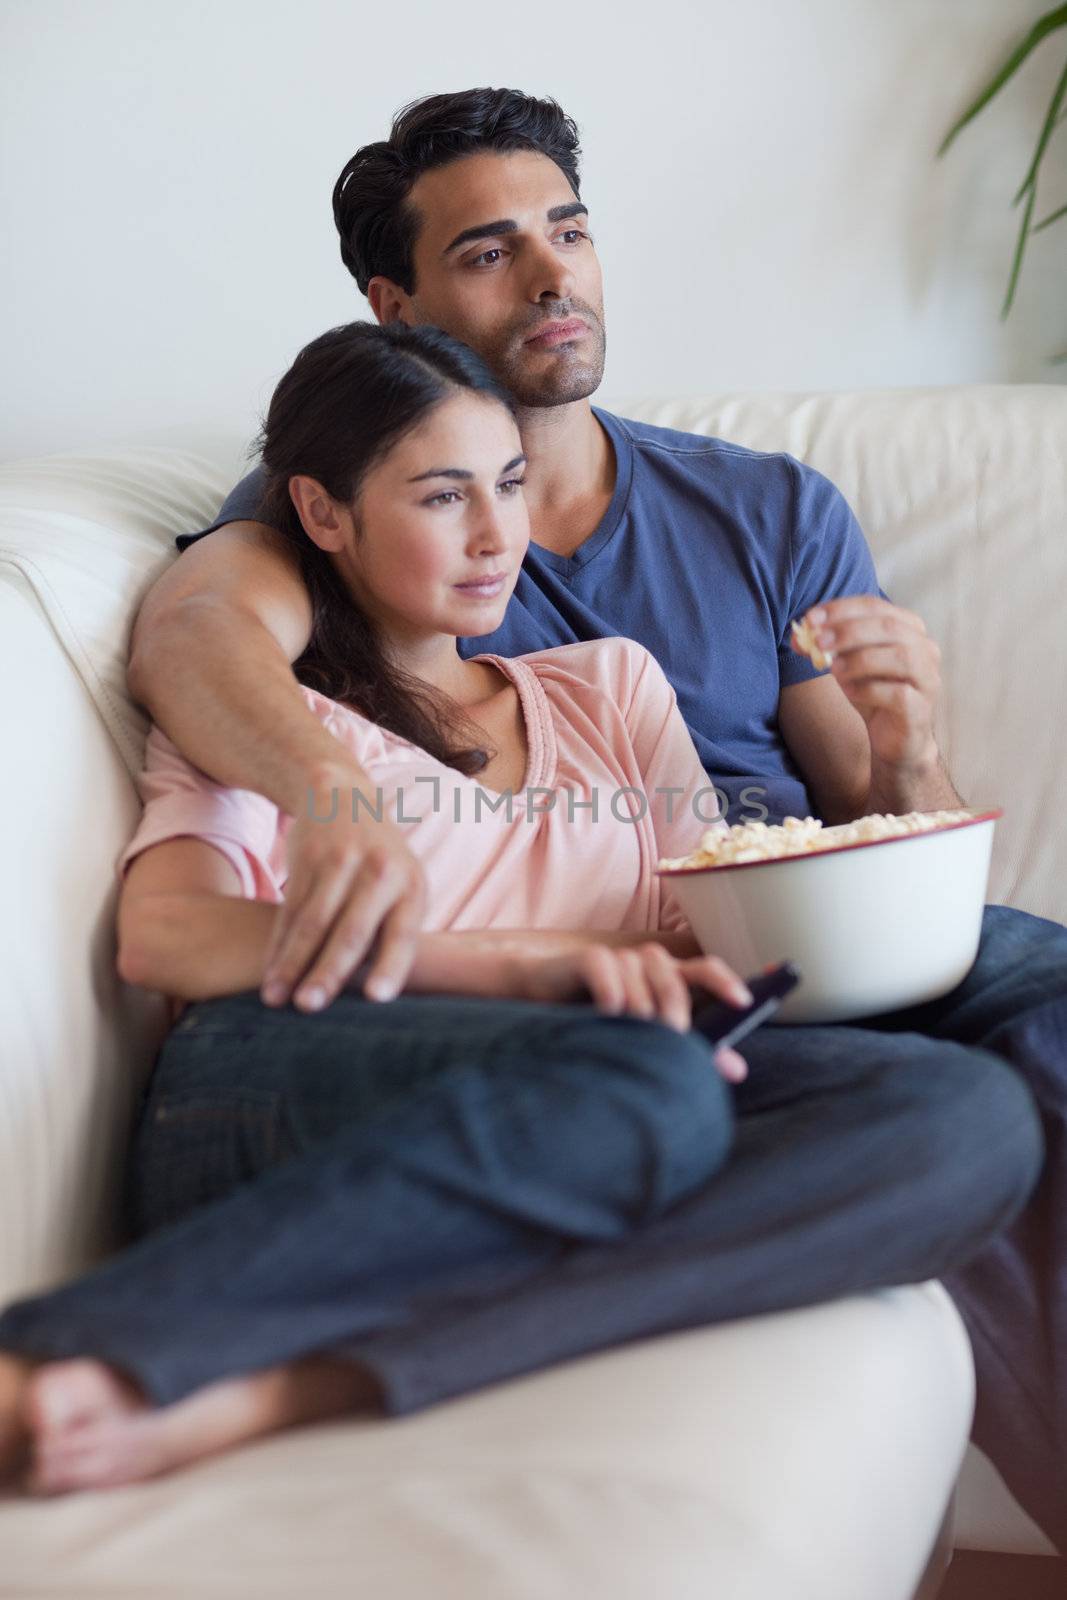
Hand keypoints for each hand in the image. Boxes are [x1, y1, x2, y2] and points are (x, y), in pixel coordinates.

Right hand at [260, 769, 426, 1012]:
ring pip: (313, 922)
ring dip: (292, 963)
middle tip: (309, 1007)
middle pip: (352, 930)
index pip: (403, 932)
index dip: (390, 965)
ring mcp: (341, 862)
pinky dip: (278, 945)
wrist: (343, 796)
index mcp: (411, 886)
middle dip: (329, 971)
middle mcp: (380, 872)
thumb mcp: (402, 884)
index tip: (375, 998)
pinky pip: (290, 909)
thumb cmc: (380, 863)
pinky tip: (270, 972)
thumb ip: (395, 929)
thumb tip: (383, 1001)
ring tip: (275, 999)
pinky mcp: (307, 857)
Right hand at [518, 942, 752, 1081]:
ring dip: (640, 1007)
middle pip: (675, 980)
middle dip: (676, 1013)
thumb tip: (737, 1070)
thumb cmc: (600, 1022)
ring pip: (641, 976)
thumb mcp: (648, 1038)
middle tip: (670, 1041)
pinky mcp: (589, 958)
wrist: (542, 1001)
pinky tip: (608, 1011)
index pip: (707, 970)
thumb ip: (692, 1050)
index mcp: (669, 979)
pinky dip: (611, 990)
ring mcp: (620, 959)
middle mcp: (648, 964)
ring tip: (633, 1031)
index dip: (727, 983)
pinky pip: (608, 968)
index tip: (744, 1003)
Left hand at [795, 597, 941, 772]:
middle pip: (888, 627)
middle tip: (819, 641)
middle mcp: (924, 648)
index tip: (811, 618)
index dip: (841, 609)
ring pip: (900, 656)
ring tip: (833, 668)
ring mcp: (927, 678)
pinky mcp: (921, 709)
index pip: (874, 606)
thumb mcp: (845, 666)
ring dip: (860, 659)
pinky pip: (898, 693)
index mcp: (907, 628)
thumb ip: (826, 649)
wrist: (893, 739)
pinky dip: (869, 689)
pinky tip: (849, 692)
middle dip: (849, 631)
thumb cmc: (871, 694)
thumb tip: (798, 637)